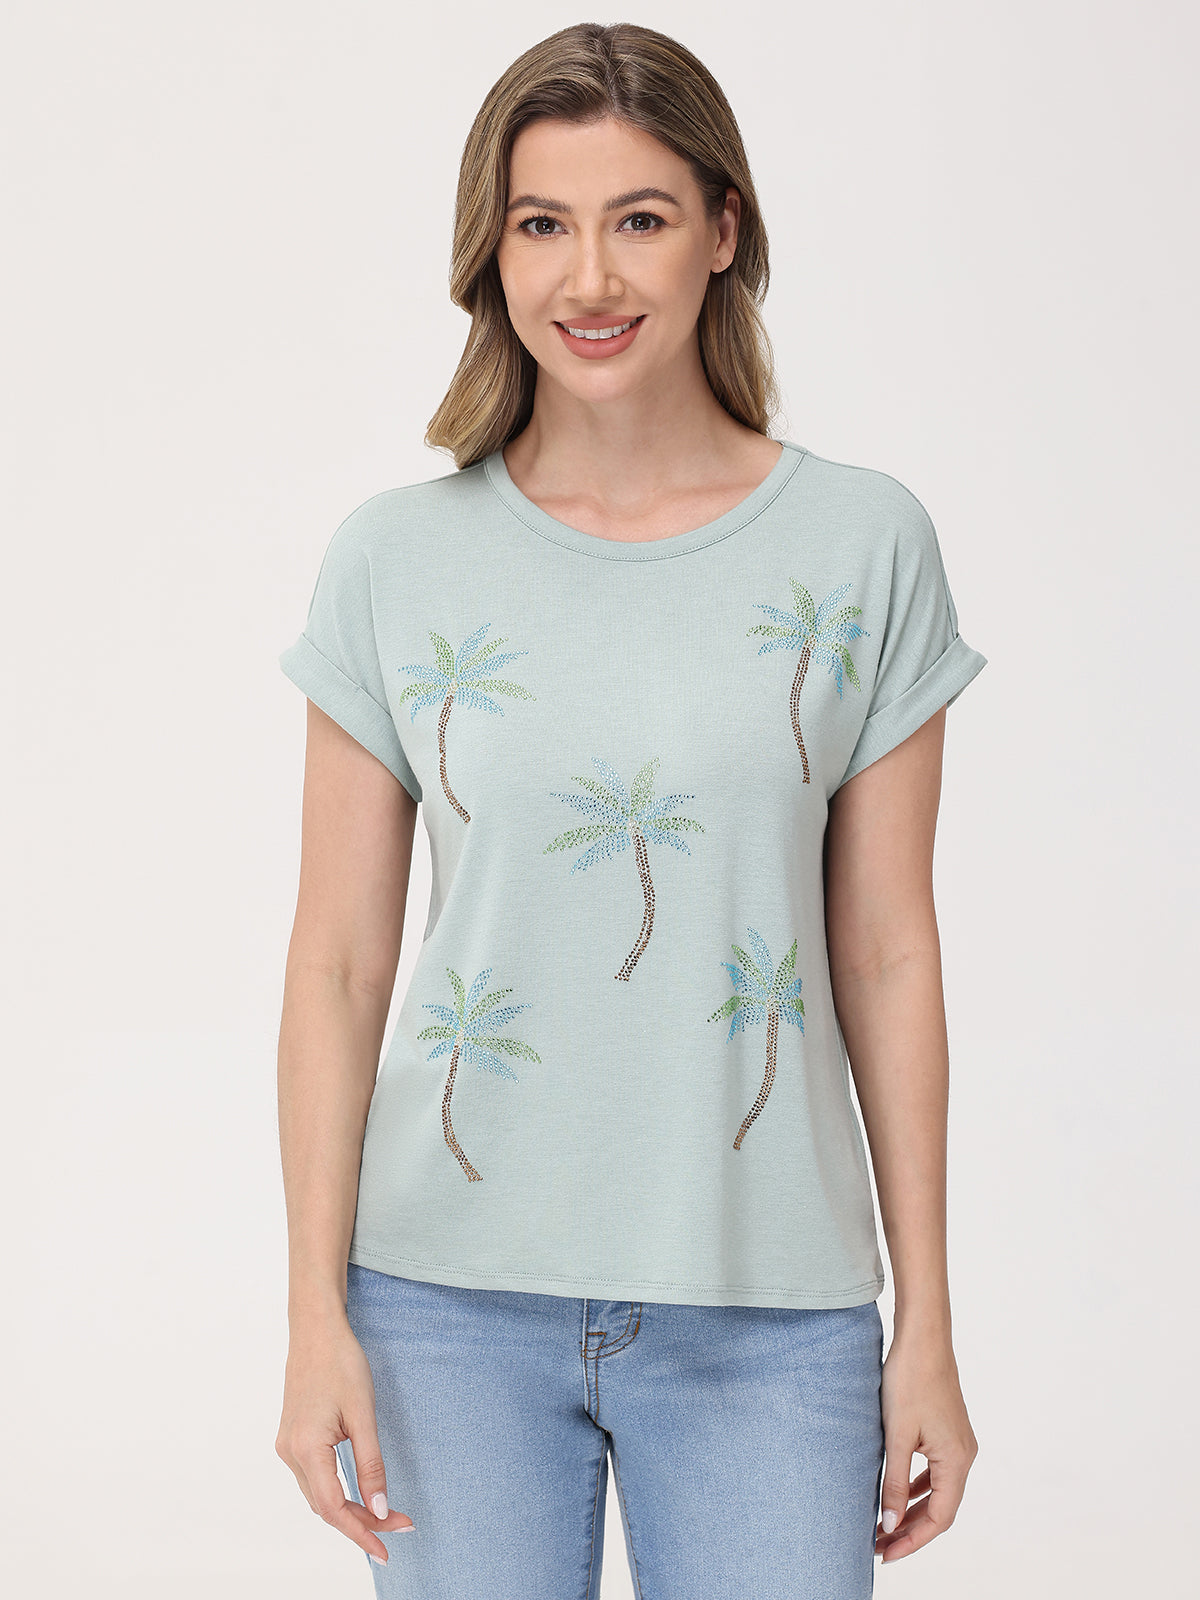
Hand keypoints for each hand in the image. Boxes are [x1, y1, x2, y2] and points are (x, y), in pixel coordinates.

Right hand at [275, 1311, 414, 1565]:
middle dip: (361, 1522)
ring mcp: (287, 1445)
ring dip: (349, 1509)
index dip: (361, 1533)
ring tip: (384, 1515)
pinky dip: (336, 1492)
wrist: (316, 1329)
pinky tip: (357, 1494)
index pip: (334, 1508)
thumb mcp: (363, 1414)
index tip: (387, 1548)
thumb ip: (371, 1464)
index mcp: (306, 1447)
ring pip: (318, 1494)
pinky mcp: (292, 1437)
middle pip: (325, 1506)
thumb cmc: (341, 1363)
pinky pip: (313, 1478)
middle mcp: (289, 1452)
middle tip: (399, 1525)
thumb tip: (379, 1508)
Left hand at [875, 1331, 977, 1563]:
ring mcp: (958, 1442)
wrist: (922, 1337)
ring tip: (884, 1525)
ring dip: (912, 1509)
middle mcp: (964, 1455)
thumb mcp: (897, 1436)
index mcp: (956, 1460)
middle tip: (879, 1545)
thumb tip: (889, 1523)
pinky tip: (897, 1491)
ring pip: (937, 1490)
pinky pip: (934, 1471)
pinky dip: (917, 1486)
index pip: (939, 1518)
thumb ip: (893, 1482)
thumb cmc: (909, 1380)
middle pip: (940, 1508)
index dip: (913, 1540)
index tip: (886, 1552)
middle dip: (910, 1529)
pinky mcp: (947, 1431)